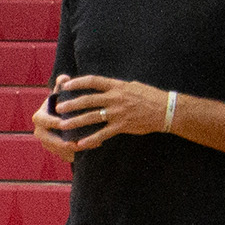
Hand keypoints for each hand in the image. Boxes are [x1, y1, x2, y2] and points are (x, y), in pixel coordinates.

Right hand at [30, 75, 80, 160]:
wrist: (67, 117)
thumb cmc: (65, 103)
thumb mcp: (64, 94)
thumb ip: (62, 86)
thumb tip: (64, 77)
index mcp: (40, 116)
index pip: (40, 119)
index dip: (50, 122)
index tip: (61, 122)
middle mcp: (41, 130)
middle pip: (45, 139)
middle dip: (58, 142)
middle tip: (72, 143)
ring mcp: (48, 142)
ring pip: (56, 149)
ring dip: (69, 150)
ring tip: (84, 147)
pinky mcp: (57, 151)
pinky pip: (64, 155)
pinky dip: (75, 153)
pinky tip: (88, 149)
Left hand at [47, 74, 165, 151]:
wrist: (166, 110)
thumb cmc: (150, 97)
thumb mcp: (133, 86)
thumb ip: (117, 87)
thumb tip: (104, 86)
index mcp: (117, 86)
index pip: (93, 81)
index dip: (78, 82)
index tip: (66, 85)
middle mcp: (115, 98)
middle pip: (88, 100)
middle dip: (71, 104)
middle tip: (58, 108)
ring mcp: (118, 112)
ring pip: (92, 117)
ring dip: (75, 121)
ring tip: (63, 125)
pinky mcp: (122, 126)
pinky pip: (103, 133)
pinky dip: (91, 139)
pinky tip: (80, 143)